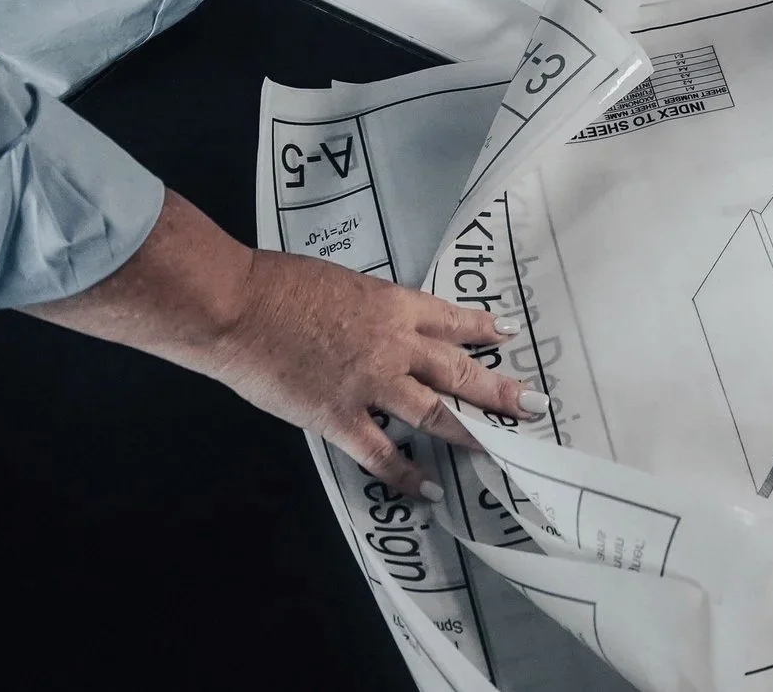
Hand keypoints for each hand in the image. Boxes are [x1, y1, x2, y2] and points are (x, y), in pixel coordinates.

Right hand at [197, 250, 549, 498]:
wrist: (239, 306)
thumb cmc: (280, 284)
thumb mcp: (341, 283)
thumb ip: (368, 308)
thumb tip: (375, 323)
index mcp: (394, 305)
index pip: (451, 320)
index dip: (481, 329)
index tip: (505, 334)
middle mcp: (395, 345)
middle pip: (460, 370)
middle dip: (500, 389)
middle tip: (533, 404)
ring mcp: (372, 385)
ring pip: (436, 413)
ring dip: (472, 432)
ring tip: (503, 446)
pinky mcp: (340, 418)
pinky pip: (383, 453)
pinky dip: (408, 474)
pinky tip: (430, 488)